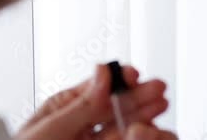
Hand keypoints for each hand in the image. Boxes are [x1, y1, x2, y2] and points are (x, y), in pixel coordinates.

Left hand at [16, 64, 175, 139]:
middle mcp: (83, 127)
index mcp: (64, 111)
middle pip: (116, 105)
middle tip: (158, 89)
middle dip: (139, 95)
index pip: (96, 88)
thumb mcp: (48, 131)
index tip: (133, 75)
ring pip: (127, 126)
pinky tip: (149, 130)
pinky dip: (143, 135)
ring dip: (145, 115)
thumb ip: (80, 105)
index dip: (117, 79)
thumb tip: (102, 72)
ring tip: (158, 108)